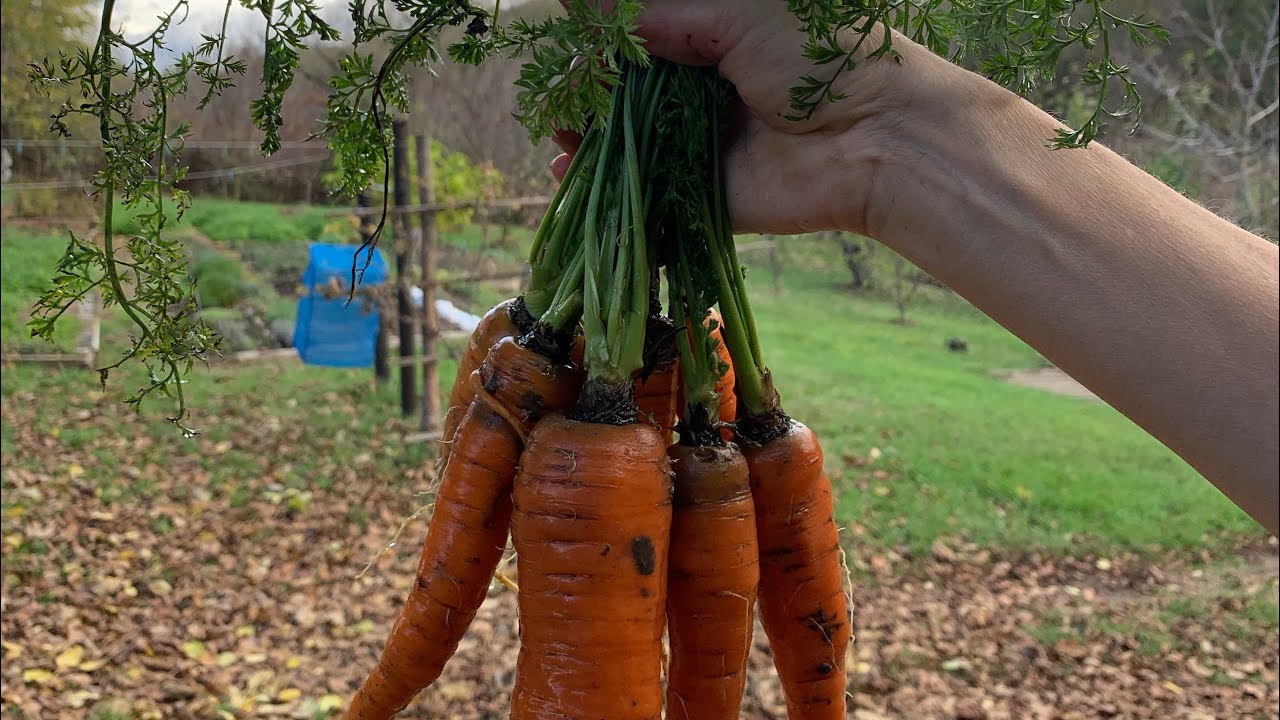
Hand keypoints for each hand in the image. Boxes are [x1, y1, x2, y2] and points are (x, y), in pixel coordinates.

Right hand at [551, 0, 962, 235]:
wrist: (877, 138)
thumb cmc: (819, 57)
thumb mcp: (735, 13)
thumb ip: (660, 15)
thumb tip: (590, 9)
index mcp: (716, 39)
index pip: (642, 38)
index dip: (602, 43)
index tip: (566, 42)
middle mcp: (704, 92)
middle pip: (628, 93)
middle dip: (587, 92)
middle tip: (558, 93)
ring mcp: (701, 145)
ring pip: (628, 143)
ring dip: (586, 137)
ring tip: (557, 131)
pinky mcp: (705, 195)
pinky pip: (646, 192)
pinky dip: (605, 186)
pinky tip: (565, 172)